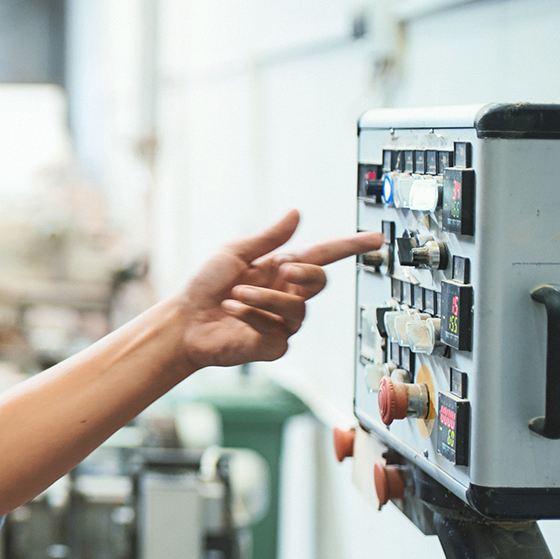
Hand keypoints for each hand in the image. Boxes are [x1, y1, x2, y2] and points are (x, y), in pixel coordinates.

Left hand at [175, 210, 382, 369]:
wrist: (183, 322)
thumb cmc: (204, 287)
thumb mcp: (234, 254)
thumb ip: (268, 237)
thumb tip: (296, 213)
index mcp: (280, 269)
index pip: (323, 255)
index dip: (350, 246)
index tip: (375, 238)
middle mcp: (287, 295)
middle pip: (320, 281)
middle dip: (306, 273)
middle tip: (284, 268)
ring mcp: (282, 322)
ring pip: (297, 308)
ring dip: (265, 298)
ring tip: (235, 295)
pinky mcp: (273, 345)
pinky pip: (277, 330)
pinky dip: (253, 317)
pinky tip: (232, 310)